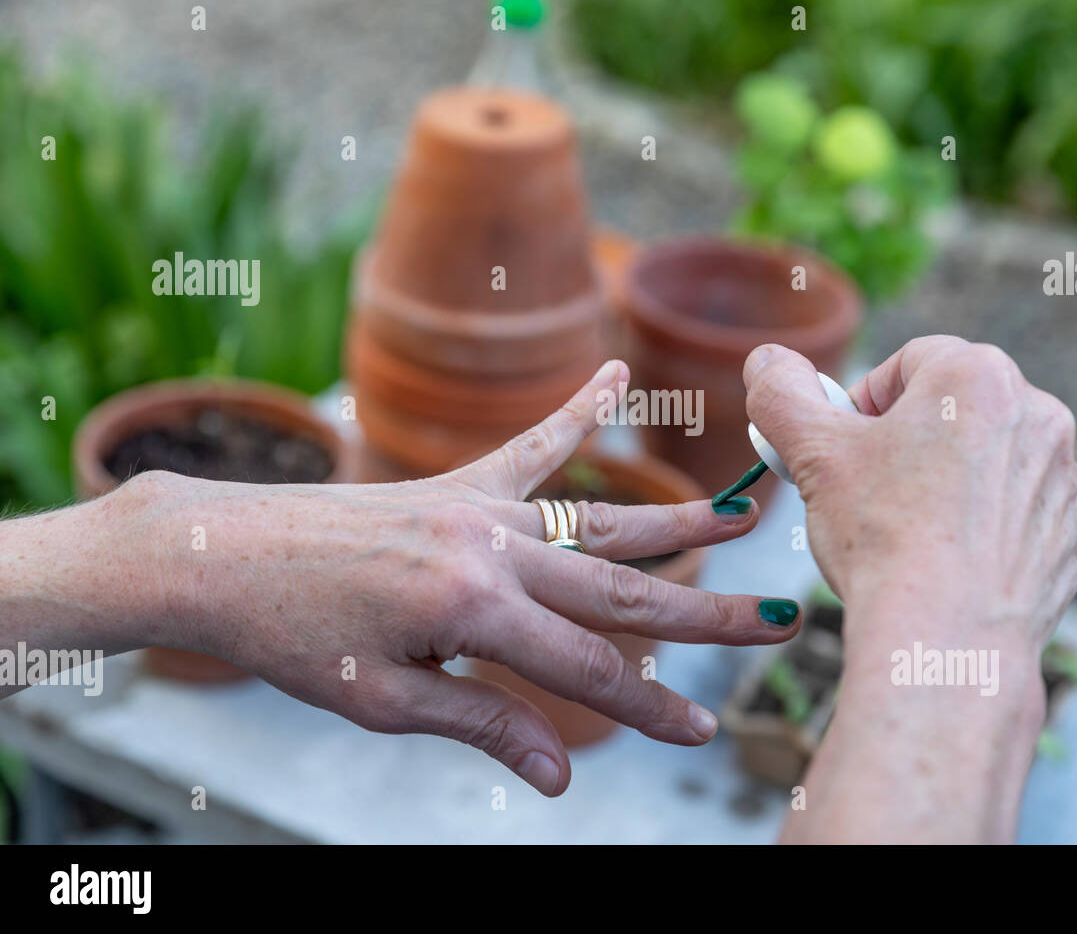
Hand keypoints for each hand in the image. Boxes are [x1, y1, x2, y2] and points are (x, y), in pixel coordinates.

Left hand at [5, 361, 798, 796]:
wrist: (219, 552)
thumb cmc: (292, 638)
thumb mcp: (383, 699)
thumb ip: (481, 723)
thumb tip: (559, 776)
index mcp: (472, 611)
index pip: (585, 667)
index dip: (647, 705)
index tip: (704, 729)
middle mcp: (491, 549)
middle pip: (621, 590)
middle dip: (705, 614)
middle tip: (780, 621)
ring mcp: (480, 508)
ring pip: (600, 521)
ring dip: (679, 524)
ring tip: (748, 511)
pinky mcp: (459, 485)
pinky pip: (532, 447)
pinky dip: (579, 413)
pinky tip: (621, 377)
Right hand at [744, 336, 1076, 657]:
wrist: (947, 640)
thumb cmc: (881, 537)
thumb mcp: (812, 452)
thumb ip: (781, 392)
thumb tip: (767, 360)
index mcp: (977, 374)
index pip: (909, 363)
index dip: (867, 403)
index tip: (846, 449)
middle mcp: (1038, 412)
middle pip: (956, 409)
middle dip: (913, 440)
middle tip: (872, 492)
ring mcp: (1066, 476)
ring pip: (993, 460)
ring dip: (956, 481)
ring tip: (914, 533)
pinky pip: (1026, 513)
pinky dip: (993, 528)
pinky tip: (956, 561)